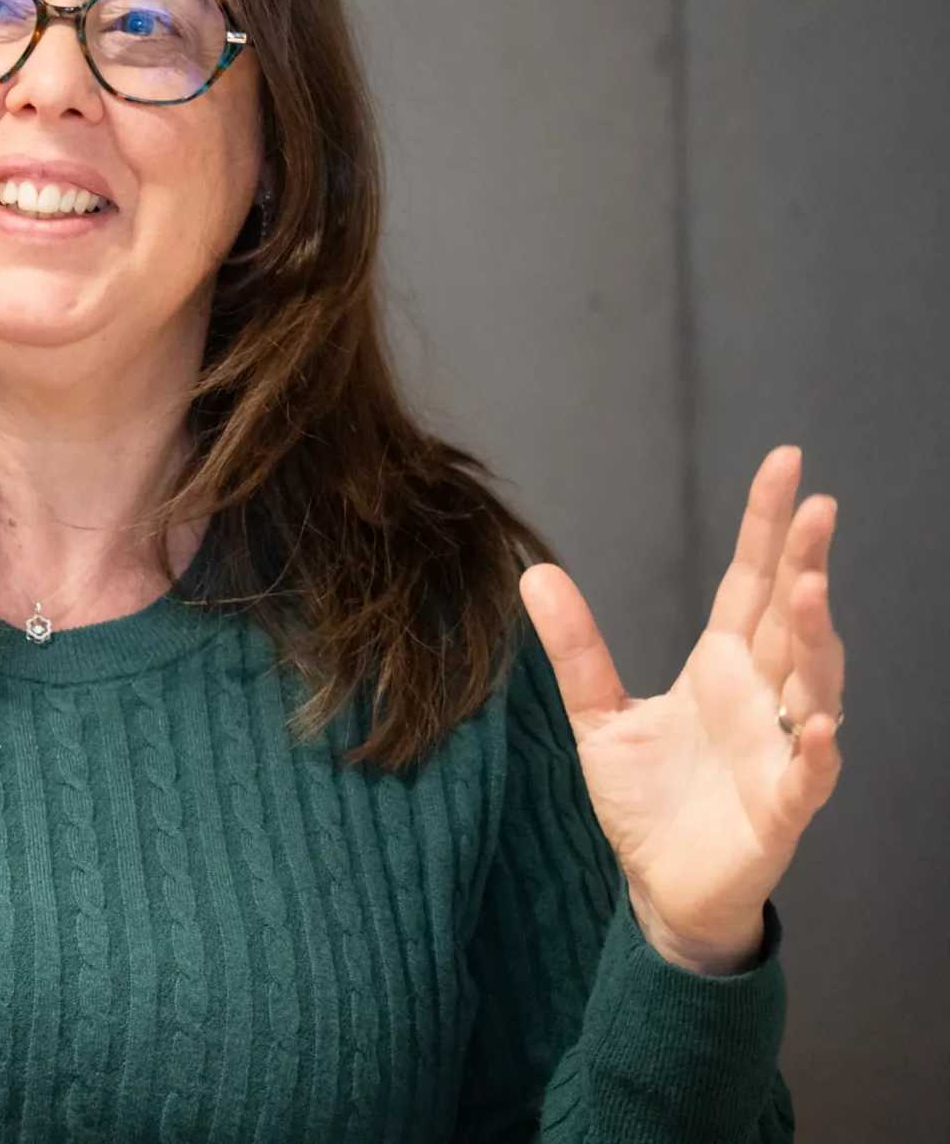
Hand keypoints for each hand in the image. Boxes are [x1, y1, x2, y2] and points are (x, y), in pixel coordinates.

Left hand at [520, 446, 845, 974]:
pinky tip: (813, 723)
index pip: (751, 584)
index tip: (788, 466)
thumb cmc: (648, 800)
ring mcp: (777, 751)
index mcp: (722, 668)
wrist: (661, 887)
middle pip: (792, 619)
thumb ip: (576, 647)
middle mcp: (761, 699)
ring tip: (811, 589)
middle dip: (806, 563)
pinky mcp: (780, 808)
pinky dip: (813, 750)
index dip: (769, 528)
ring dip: (817, 638)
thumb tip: (535, 572)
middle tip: (817, 507)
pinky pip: (806, 775)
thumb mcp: (598, 715)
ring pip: (812, 684)